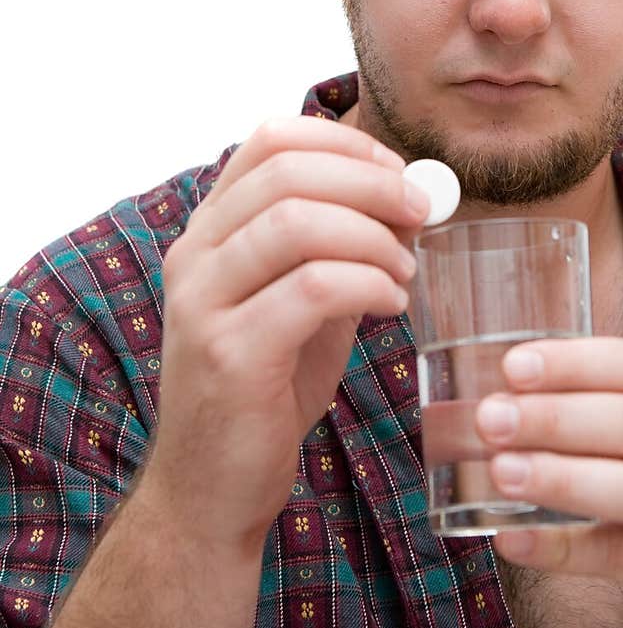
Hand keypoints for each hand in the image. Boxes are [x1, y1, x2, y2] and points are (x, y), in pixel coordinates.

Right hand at [147, 117, 429, 554]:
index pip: (271, 139)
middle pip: (288, 171)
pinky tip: (392, 304)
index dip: (345, 142)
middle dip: (372, 183)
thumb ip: (338, 250)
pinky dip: (368, 284)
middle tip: (422, 213)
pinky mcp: (229, 354)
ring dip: (373, 237)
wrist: (212, 488)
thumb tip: (409, 199)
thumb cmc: (266, 390)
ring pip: (297, 223)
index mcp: (211, 232)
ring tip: (405, 269)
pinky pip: (313, 289)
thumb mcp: (301, 303)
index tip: (398, 172)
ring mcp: (203, 303)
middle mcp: (195, 256)